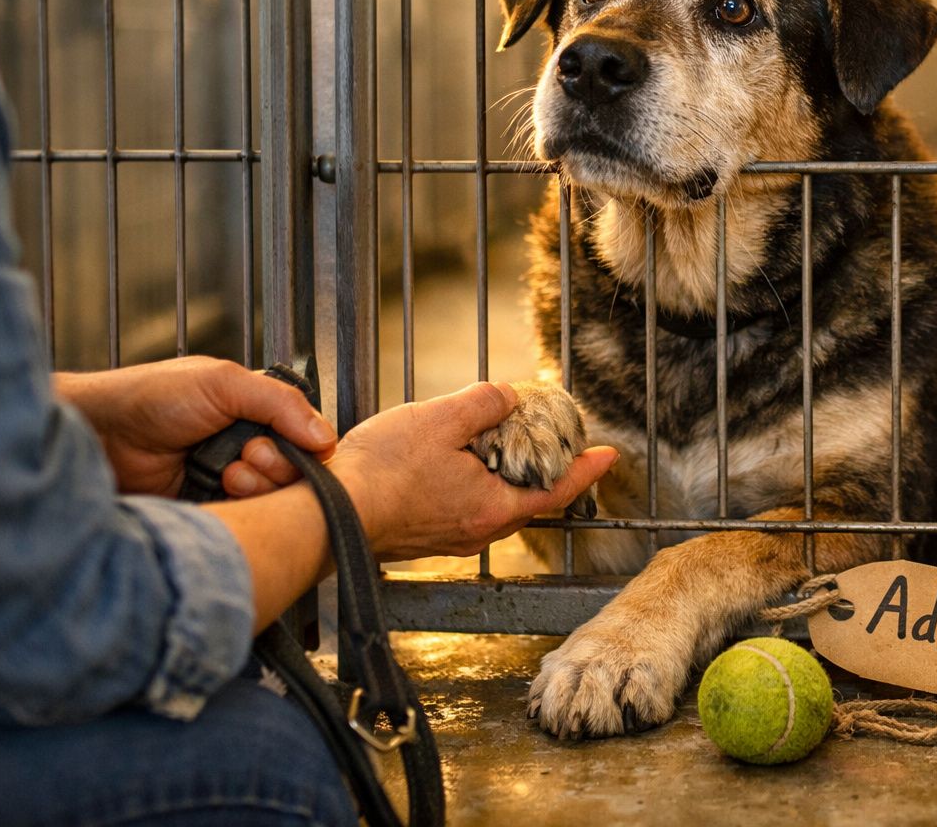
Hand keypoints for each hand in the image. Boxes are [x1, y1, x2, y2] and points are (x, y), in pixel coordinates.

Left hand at [55, 356, 336, 498]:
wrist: (97, 437)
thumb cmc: (149, 397)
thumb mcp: (222, 383)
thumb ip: (279, 402)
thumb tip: (325, 437)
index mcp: (255, 412)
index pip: (306, 438)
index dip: (300, 447)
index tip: (270, 443)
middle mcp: (246, 447)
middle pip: (295, 474)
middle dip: (276, 468)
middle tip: (245, 457)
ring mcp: (228, 482)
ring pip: (274, 501)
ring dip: (257, 489)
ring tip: (227, 475)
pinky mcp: (211, 512)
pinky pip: (246, 522)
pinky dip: (241, 511)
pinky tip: (220, 494)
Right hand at [327, 382, 617, 560]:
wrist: (328, 514)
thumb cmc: (382, 470)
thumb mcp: (440, 419)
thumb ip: (483, 404)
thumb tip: (508, 399)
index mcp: (492, 508)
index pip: (556, 490)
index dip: (585, 471)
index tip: (608, 456)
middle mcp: (477, 531)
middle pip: (528, 502)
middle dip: (547, 474)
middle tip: (560, 447)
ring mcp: (449, 538)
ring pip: (496, 506)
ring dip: (509, 479)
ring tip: (508, 450)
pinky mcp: (424, 537)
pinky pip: (467, 509)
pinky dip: (478, 486)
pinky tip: (460, 465)